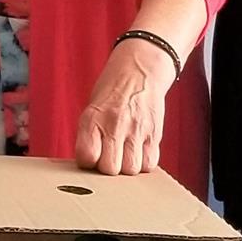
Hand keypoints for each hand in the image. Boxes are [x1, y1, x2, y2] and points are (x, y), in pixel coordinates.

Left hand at [74, 39, 175, 175]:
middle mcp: (114, 124)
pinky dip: (143, 162)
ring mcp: (136, 129)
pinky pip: (149, 163)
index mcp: (92, 118)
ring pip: (131, 169)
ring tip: (125, 153)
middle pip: (110, 169)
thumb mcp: (91, 109)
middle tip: (110, 155)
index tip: (91, 156)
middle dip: (108, 168)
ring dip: (127, 166)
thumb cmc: (112, 92)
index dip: (88, 162)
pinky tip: (138, 151)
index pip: (87, 157)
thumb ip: (89, 136)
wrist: (139, 71)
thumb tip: (89, 166)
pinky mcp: (155, 133)